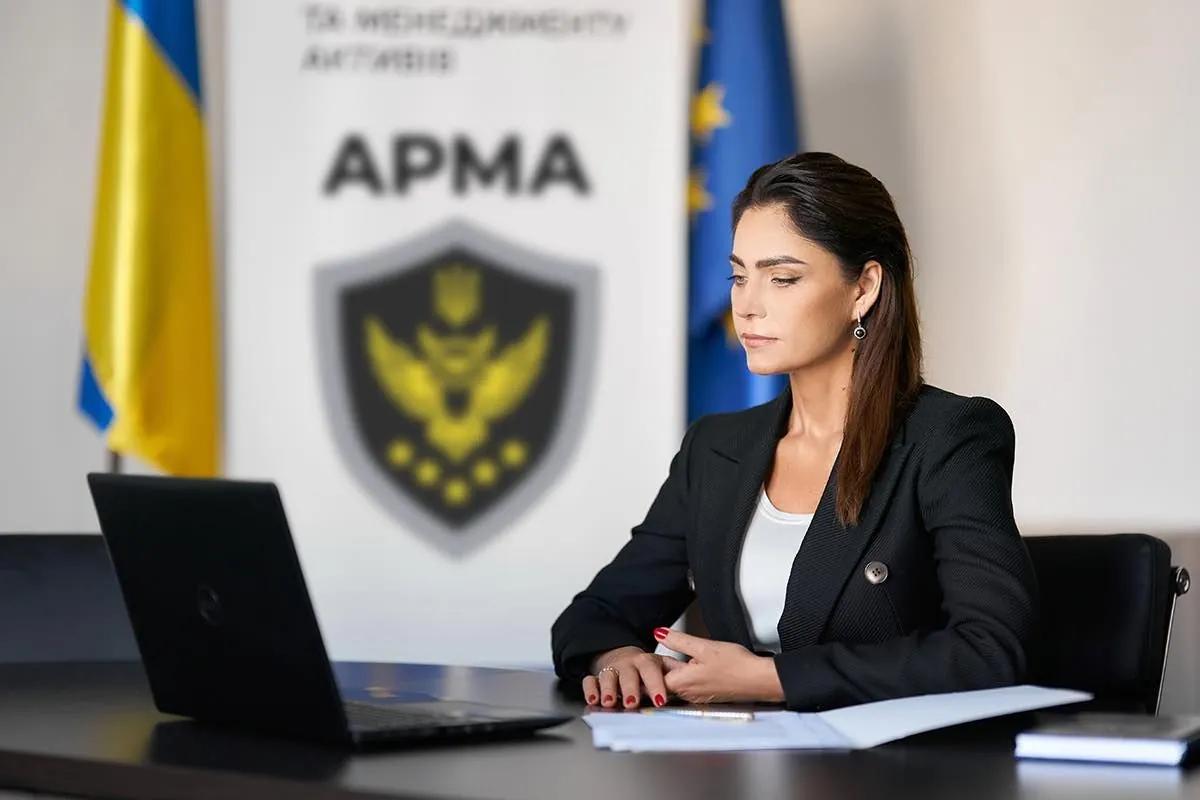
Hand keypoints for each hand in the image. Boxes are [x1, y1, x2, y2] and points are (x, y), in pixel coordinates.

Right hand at [582, 645, 684, 708]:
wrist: (621, 657)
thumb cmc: (646, 669)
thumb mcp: (662, 667)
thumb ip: (673, 676)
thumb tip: (690, 684)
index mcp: (647, 662)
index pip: (651, 669)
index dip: (655, 684)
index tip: (659, 700)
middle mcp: (628, 664)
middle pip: (629, 674)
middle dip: (630, 688)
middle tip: (632, 702)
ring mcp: (612, 669)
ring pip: (608, 676)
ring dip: (609, 689)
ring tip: (610, 702)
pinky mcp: (597, 676)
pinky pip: (590, 680)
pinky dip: (590, 688)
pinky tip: (593, 698)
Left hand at [654, 628, 784, 703]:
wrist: (759, 680)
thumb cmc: (736, 666)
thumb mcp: (703, 646)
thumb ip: (678, 640)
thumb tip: (659, 633)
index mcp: (682, 683)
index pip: (653, 677)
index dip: (651, 664)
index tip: (653, 651)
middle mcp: (687, 694)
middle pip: (664, 680)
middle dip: (663, 667)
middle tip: (668, 651)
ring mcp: (698, 696)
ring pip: (677, 682)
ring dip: (676, 670)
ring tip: (685, 656)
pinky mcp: (708, 695)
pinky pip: (690, 686)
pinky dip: (689, 675)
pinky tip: (698, 665)